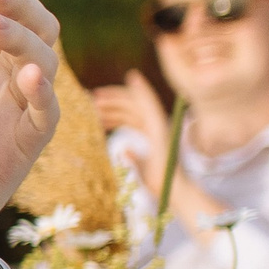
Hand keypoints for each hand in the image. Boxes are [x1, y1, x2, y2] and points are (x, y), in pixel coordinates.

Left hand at [0, 0, 61, 254]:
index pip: (9, 11)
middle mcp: (5, 80)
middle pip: (34, 26)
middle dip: (18, 2)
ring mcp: (18, 112)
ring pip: (44, 62)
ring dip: (22, 38)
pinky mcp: (24, 147)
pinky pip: (45, 114)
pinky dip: (41, 93)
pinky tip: (26, 75)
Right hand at [94, 70, 171, 190]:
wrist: (176, 192)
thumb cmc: (163, 182)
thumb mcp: (149, 168)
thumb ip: (139, 156)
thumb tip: (125, 149)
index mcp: (158, 130)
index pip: (146, 104)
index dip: (138, 90)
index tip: (130, 76)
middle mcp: (158, 126)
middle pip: (135, 106)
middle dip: (115, 99)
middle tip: (92, 98)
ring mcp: (154, 132)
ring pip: (131, 114)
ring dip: (113, 110)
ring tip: (93, 111)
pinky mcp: (151, 139)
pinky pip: (133, 123)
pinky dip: (118, 120)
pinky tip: (104, 123)